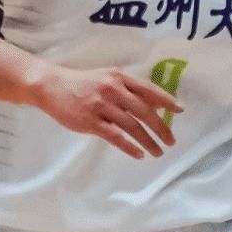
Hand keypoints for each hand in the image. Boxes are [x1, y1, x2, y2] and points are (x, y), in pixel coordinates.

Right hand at [36, 65, 180, 160]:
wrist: (51, 86)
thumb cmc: (82, 83)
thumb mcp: (108, 78)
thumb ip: (131, 90)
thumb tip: (157, 105)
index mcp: (119, 77)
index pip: (149, 89)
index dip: (166, 100)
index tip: (180, 111)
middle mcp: (113, 89)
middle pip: (144, 111)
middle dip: (161, 128)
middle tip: (171, 141)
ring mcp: (101, 106)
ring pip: (131, 126)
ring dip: (148, 141)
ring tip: (158, 152)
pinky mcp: (90, 121)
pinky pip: (115, 136)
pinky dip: (129, 146)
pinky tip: (139, 154)